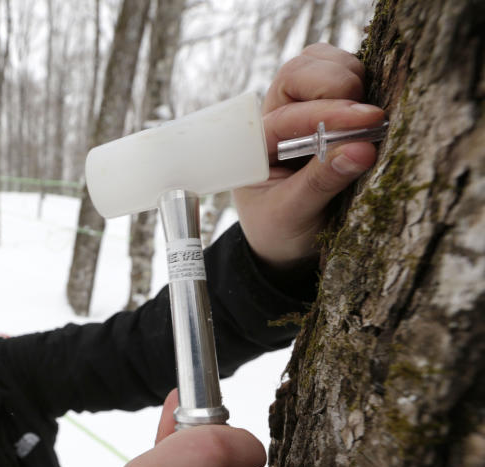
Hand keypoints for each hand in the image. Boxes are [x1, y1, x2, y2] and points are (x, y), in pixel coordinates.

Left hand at [233, 43, 385, 270]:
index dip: (329, 116)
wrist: (281, 242)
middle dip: (335, 82)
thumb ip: (321, 184)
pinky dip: (362, 77)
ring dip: (350, 76)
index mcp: (256, 144)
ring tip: (368, 113)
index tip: (368, 122)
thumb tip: (363, 149)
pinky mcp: (327, 104)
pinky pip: (341, 71)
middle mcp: (275, 115)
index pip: (289, 116)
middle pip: (298, 71)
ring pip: (320, 62)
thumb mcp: (293, 215)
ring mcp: (300, 105)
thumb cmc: (279, 229)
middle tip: (366, 115)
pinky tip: (372, 104)